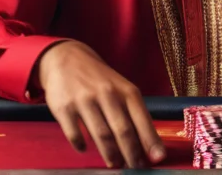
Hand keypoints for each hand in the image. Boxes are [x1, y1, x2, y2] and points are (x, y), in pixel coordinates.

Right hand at [36, 40, 166, 168]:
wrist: (66, 58)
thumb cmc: (100, 79)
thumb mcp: (121, 89)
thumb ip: (133, 113)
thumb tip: (148, 146)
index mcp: (126, 90)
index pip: (142, 119)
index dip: (151, 141)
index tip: (158, 158)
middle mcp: (107, 94)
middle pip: (123, 130)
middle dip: (131, 154)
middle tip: (134, 168)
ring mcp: (84, 100)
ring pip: (101, 135)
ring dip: (110, 154)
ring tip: (115, 164)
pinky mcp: (63, 107)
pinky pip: (75, 134)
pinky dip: (81, 145)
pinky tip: (85, 150)